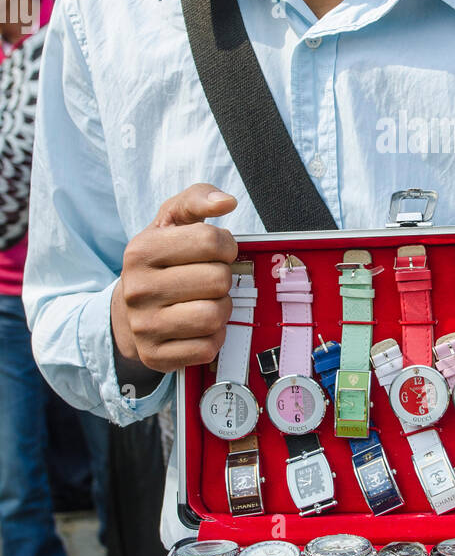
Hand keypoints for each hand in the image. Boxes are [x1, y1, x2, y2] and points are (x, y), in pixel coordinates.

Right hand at [110, 184, 238, 381]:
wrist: (127, 312)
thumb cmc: (160, 261)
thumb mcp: (171, 222)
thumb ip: (197, 199)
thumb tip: (226, 202)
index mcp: (141, 251)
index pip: (210, 241)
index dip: (226, 245)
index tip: (218, 251)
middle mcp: (137, 290)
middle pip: (218, 280)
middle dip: (223, 277)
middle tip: (210, 279)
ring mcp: (144, 326)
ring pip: (214, 316)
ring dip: (221, 308)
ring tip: (207, 300)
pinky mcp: (155, 356)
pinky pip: (207, 347)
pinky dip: (213, 336)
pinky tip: (200, 326)